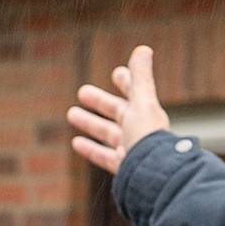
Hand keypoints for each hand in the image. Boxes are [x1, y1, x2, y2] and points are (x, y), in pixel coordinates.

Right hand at [68, 45, 171, 174]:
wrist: (153, 176)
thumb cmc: (148, 137)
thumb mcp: (143, 103)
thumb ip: (141, 77)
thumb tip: (144, 49)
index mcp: (147, 113)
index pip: (137, 92)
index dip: (127, 82)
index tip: (117, 73)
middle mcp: (141, 131)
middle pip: (118, 112)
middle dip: (101, 101)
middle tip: (82, 92)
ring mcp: (132, 149)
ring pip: (108, 133)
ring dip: (91, 123)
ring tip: (71, 113)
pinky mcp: (124, 168)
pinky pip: (105, 156)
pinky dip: (91, 149)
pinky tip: (76, 143)